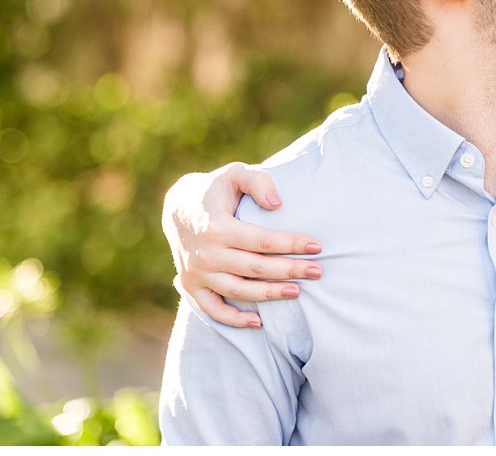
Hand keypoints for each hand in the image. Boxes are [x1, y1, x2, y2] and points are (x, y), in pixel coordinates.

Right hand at [162, 162, 323, 327]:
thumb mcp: (235, 173)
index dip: (292, 245)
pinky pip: (212, 309)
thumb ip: (258, 182)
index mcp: (217, 227)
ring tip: (297, 292)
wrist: (178, 207)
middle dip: (290, 270)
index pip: (262, 241)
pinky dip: (234, 319)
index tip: (317, 246)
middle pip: (255, 268)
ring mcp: (197, 273)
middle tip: (318, 272)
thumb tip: (278, 203)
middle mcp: (205, 254)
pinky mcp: (191, 286)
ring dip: (269, 295)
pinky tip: (259, 323)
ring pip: (239, 291)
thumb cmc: (215, 189)